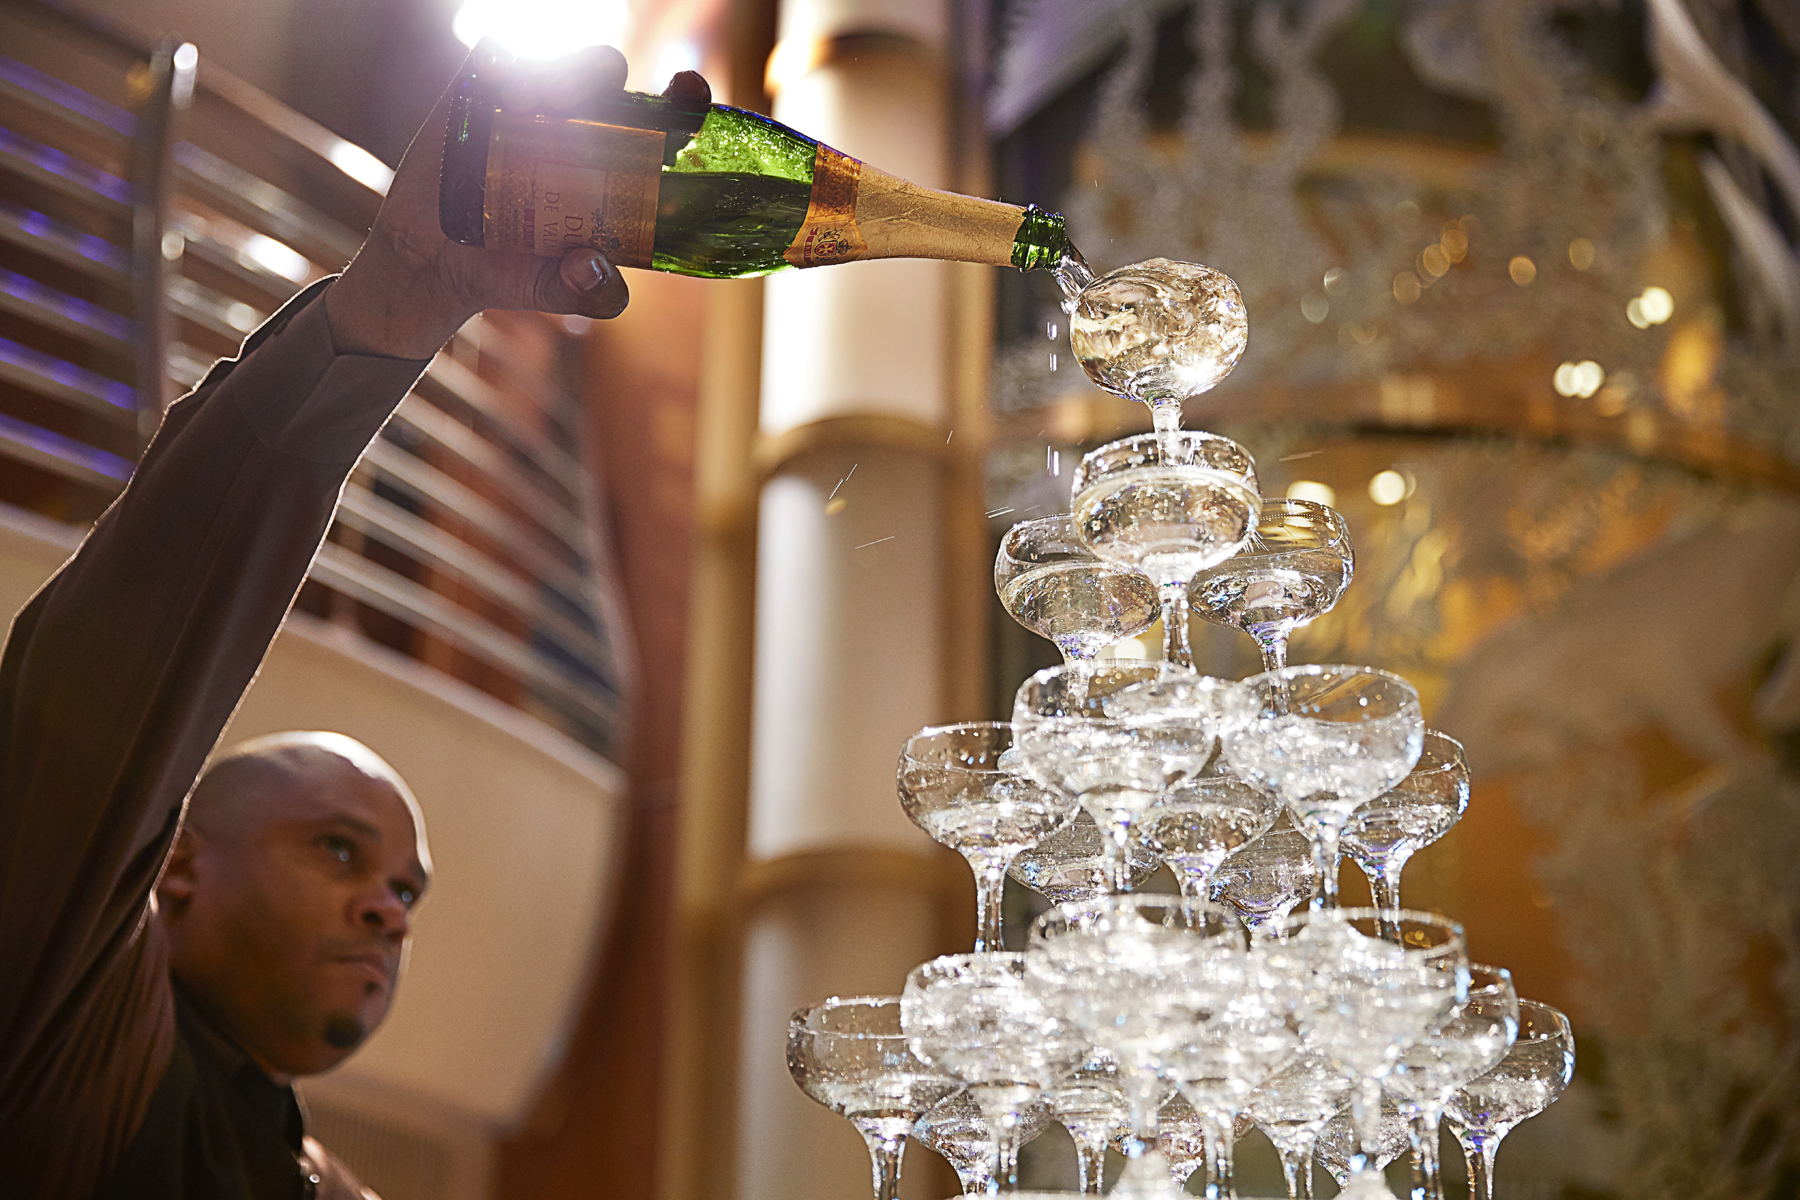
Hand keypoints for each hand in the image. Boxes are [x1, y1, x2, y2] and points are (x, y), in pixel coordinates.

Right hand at [326, 44, 711, 358]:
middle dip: (606, 75)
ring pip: (562, 63)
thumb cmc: (512, 272)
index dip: (685, 100)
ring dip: (558, 72)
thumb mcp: (555, 291)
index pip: (663, 123)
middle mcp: (579, 129)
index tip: (690, 89)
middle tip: (584, 100)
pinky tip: (504, 97)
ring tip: (531, 105)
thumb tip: (592, 269)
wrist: (435, 263)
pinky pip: (502, 54)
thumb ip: (589, 293)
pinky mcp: (482, 92)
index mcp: (615, 168)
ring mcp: (532, 107)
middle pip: (611, 78)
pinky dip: (508, 63)